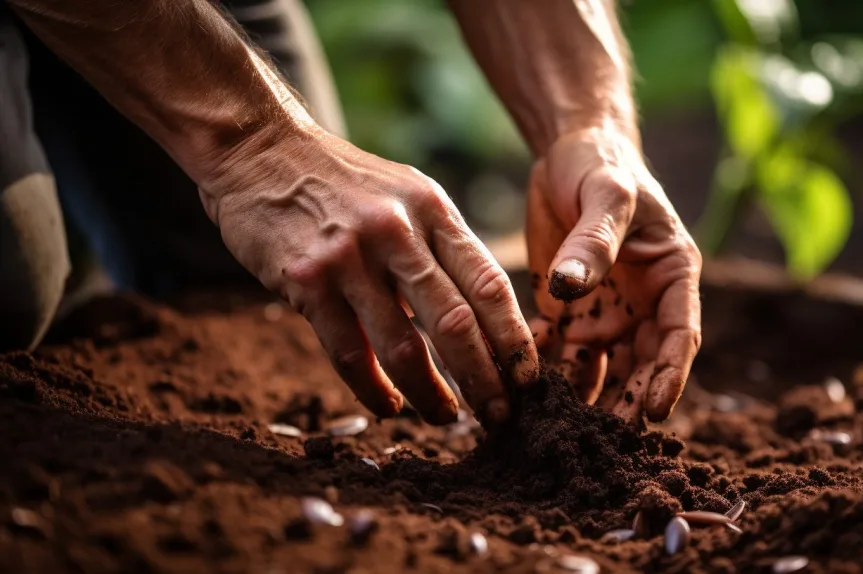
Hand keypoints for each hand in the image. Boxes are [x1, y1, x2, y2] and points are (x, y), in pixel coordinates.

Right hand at [197, 123, 538, 424]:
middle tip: (500, 416)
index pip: (489, 283)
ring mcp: (350, 256)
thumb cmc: (344, 183)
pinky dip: (372, 388)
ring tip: (446, 418)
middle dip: (484, 378)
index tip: (529, 378)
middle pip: (455, 322)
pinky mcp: (307, 280)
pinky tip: (388, 406)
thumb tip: (484, 313)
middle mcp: (398, 231)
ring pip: (403, 345)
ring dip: (430, 393)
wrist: (260, 151)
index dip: (513, 338)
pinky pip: (348, 351)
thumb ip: (442, 247)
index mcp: (433, 210)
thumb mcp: (407, 195)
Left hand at [527, 127, 700, 423]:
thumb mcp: (606, 194)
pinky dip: (543, 375)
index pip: (678, 337)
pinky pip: (558, 354)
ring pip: (599, 371)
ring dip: (582, 402)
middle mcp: (643, 304)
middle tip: (600, 445)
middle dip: (623, 405)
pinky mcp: (568, 312)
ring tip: (557, 434)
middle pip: (639, 366)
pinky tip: (519, 396)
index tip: (652, 412)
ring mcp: (606, 312)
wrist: (568, 150)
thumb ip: (595, 239)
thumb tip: (571, 288)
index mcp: (672, 277)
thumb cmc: (602, 164)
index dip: (668, 377)